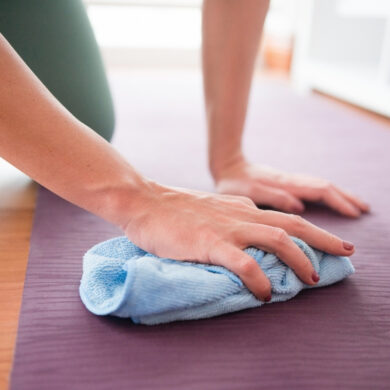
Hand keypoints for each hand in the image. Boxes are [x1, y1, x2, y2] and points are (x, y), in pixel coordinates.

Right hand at [123, 181, 354, 301]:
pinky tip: (265, 293)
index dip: (306, 233)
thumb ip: (230, 216)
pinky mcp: (209, 242)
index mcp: (240, 206)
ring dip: (299, 258)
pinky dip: (259, 279)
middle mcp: (241, 214)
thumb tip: (247, 229)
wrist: (143, 200)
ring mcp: (227, 227)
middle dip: (323, 238)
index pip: (282, 218)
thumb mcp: (210, 208)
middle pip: (292, 224)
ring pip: (277, 239)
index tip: (321, 246)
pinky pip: (244, 263)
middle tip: (345, 251)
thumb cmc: (171, 208)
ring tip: (311, 278)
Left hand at [213, 159, 368, 216]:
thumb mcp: (248, 193)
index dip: (338, 202)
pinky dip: (326, 193)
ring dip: (340, 194)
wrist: (226, 166)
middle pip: (325, 186)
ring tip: (356, 205)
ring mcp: (288, 180)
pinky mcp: (284, 183)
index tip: (355, 214)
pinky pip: (311, 187)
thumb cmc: (234, 183)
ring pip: (320, 185)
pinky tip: (330, 199)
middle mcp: (290, 181)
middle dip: (346, 198)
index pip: (320, 191)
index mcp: (285, 184)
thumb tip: (300, 207)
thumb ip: (273, 197)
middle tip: (364, 210)